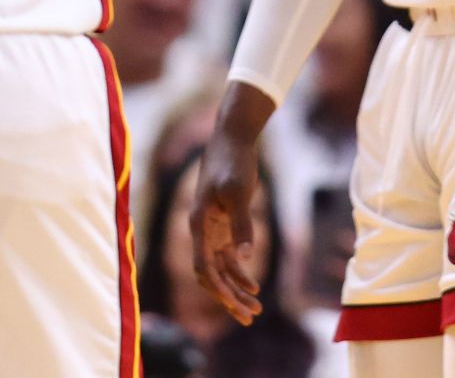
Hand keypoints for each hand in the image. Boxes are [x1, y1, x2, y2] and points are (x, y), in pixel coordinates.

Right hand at [190, 129, 264, 324]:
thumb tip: (245, 257)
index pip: (204, 268)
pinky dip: (239, 272)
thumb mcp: (239, 193)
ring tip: (255, 309)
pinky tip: (254, 286)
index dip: (219, 290)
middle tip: (250, 318)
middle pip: (211, 275)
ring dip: (236, 289)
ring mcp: (211, 229)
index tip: (236, 306)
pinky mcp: (222, 224)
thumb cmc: (234, 162)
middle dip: (229, 298)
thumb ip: (242, 225)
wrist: (233, 137)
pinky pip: (228, 257)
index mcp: (199, 225)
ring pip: (220, 269)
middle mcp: (201, 231)